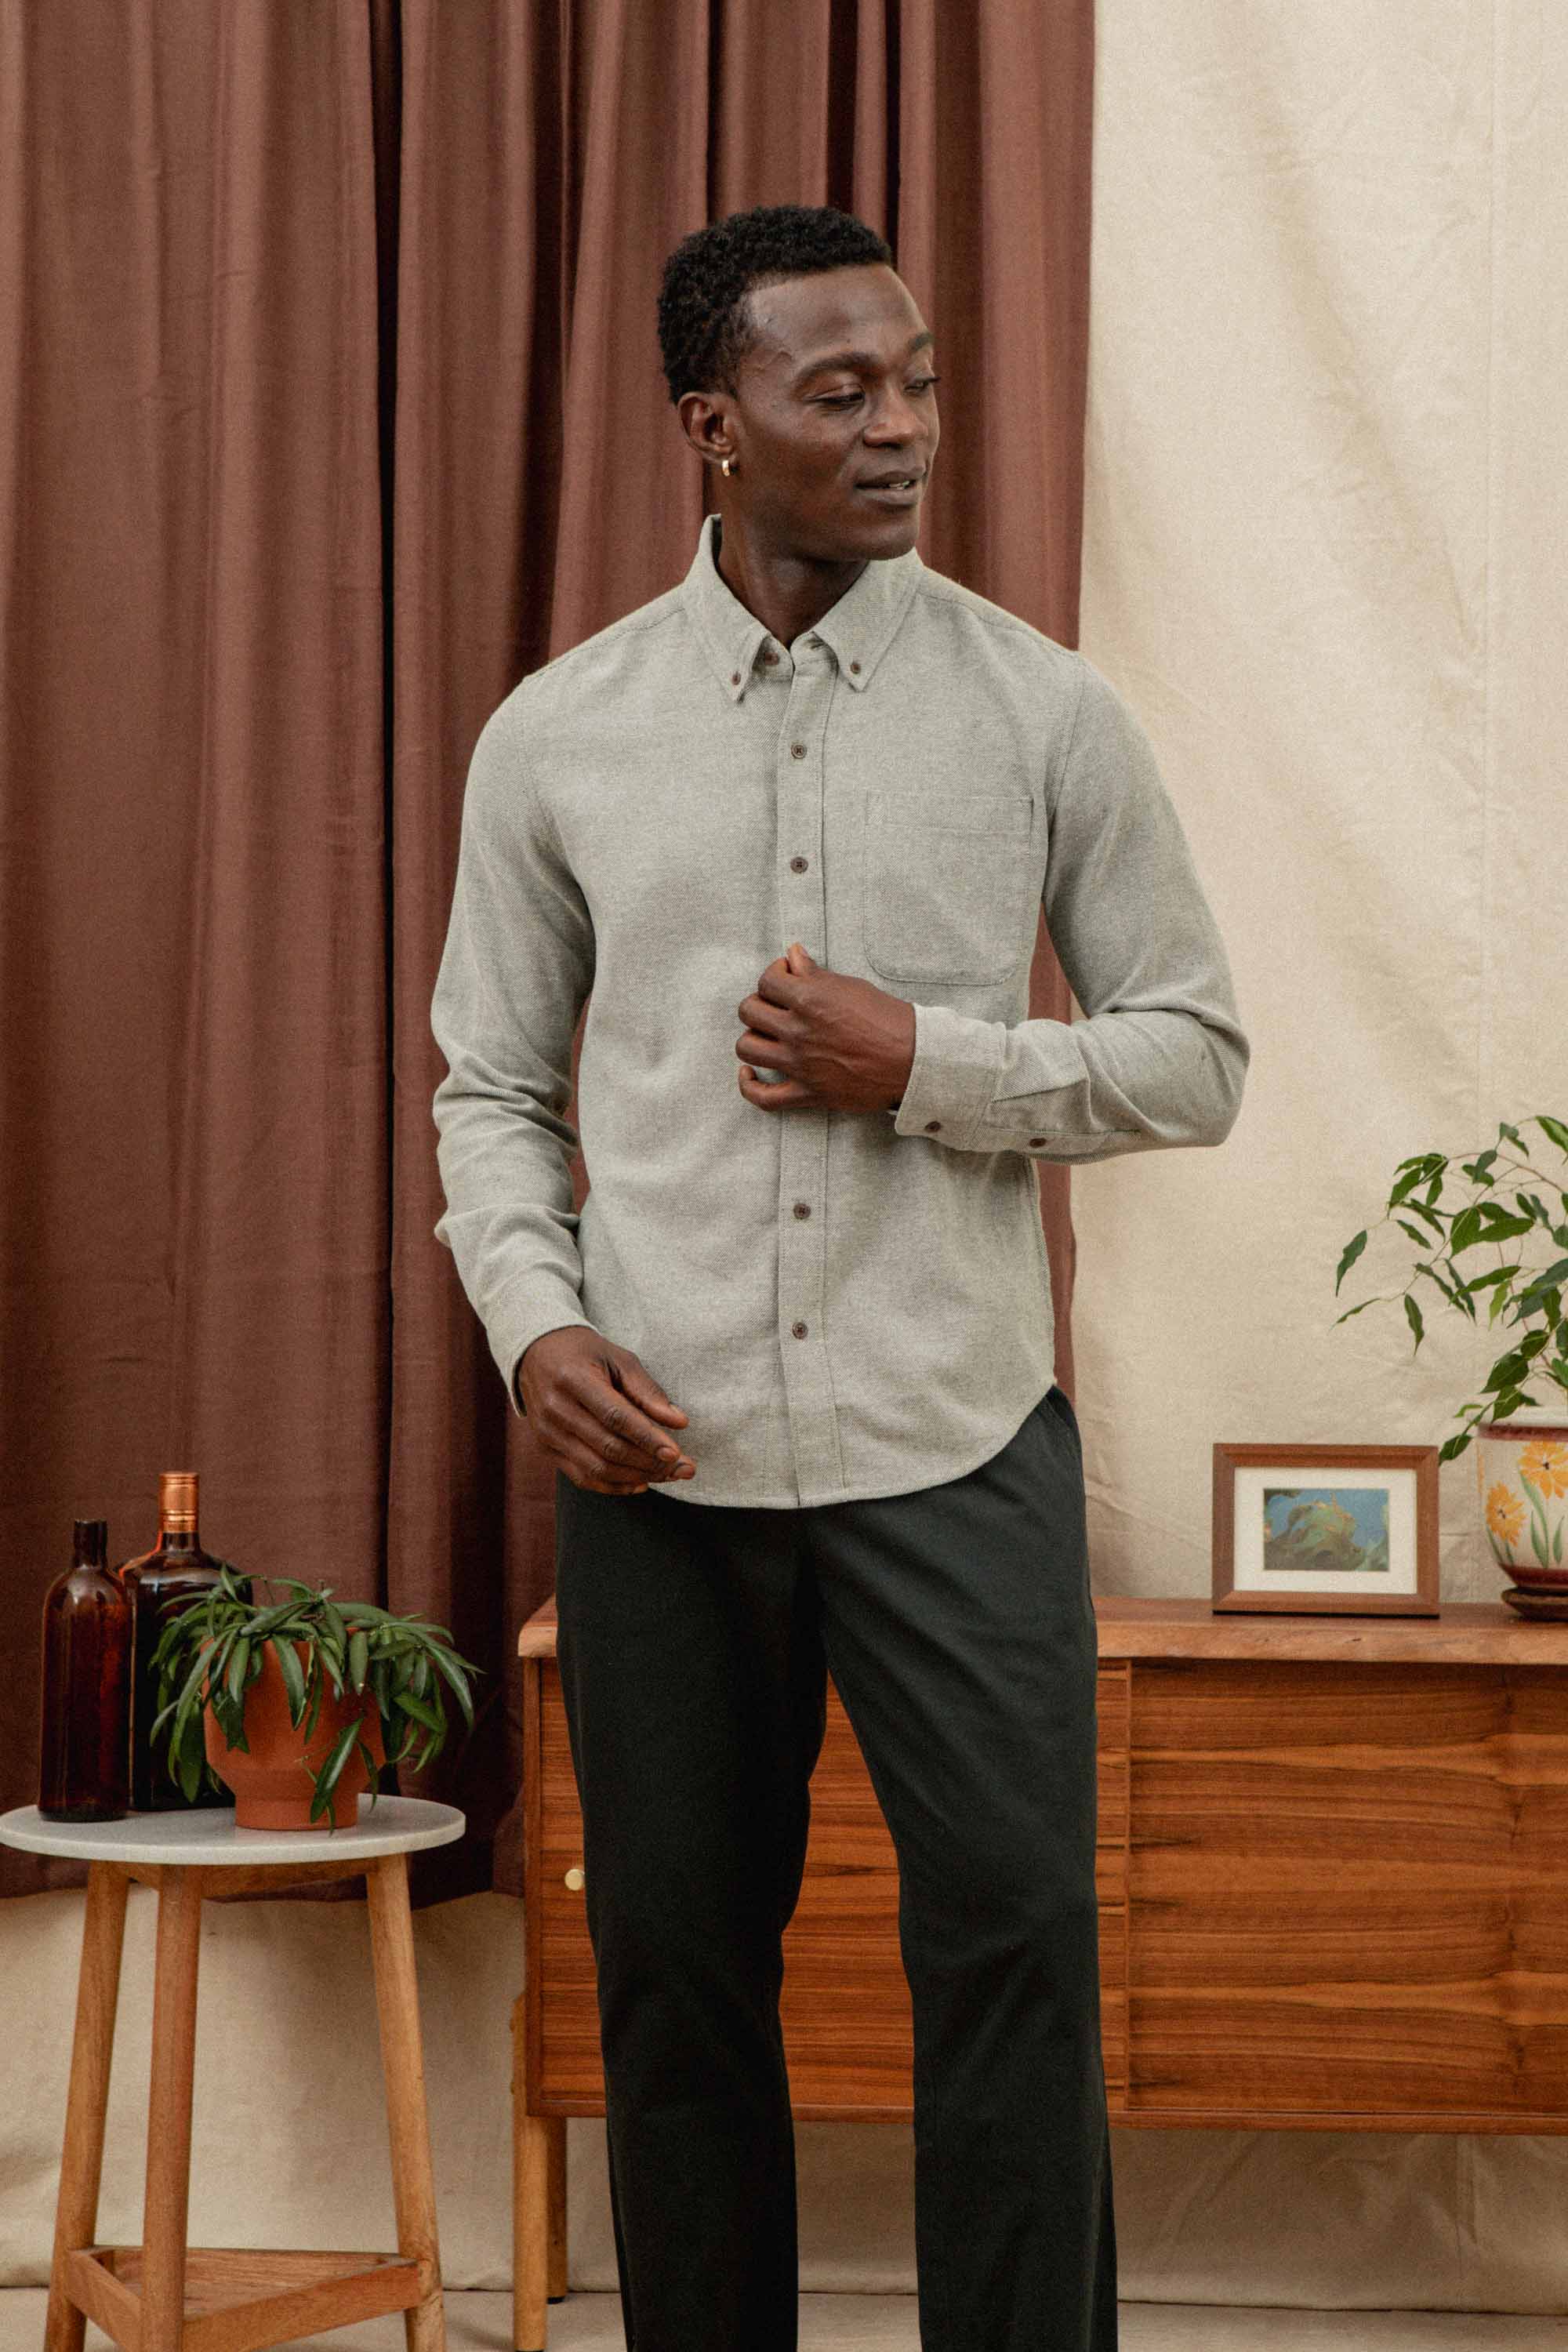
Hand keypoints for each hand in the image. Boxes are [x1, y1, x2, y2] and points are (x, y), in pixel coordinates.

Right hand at [517, 1327, 696, 1494]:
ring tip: (669, 1475)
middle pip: (608, 1448)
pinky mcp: (546, 1450)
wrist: (536, 1354)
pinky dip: (615, 1486)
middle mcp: (556, 1410)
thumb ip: (647, 1390)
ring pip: (597, 1469)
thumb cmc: (585, 1353)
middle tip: (685, 1468)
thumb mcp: (618, 1358)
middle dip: (651, 1463)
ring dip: (638, 1477)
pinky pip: (582, 1478)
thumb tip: (679, 1422)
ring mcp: (547, 1433)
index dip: (647, 1438)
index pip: (615, 1417)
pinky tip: (642, 1483)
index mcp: (573, 1379)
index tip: (677, 1454)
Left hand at [737, 941, 915, 1114]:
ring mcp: (799, 1064)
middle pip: (749, 1011)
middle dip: (760, 1003)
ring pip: (747, 1048)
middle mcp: (798, 1031)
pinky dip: (749, 1085)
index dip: (774, 975)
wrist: (914, 1061)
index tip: (787, 977)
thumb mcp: (852, 987)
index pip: (766, 981)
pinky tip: (749, 1072)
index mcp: (809, 1000)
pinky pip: (763, 1097)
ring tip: (768, 1034)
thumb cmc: (889, 1020)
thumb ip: (815, 973)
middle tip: (777, 1006)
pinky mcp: (807, 1093)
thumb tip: (792, 955)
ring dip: (753, 1037)